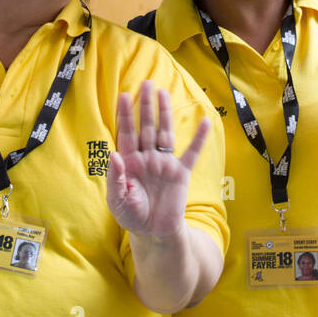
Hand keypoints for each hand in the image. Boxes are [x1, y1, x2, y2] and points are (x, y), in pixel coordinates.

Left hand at [107, 80, 209, 241]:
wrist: (154, 233)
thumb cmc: (132, 215)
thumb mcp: (117, 200)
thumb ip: (116, 177)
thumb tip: (114, 154)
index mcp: (131, 162)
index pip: (127, 133)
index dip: (126, 115)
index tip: (125, 96)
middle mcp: (148, 157)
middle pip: (147, 126)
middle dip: (146, 106)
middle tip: (146, 83)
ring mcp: (165, 163)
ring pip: (165, 133)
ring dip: (165, 113)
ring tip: (164, 93)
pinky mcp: (181, 173)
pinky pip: (191, 153)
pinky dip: (198, 138)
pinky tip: (204, 122)